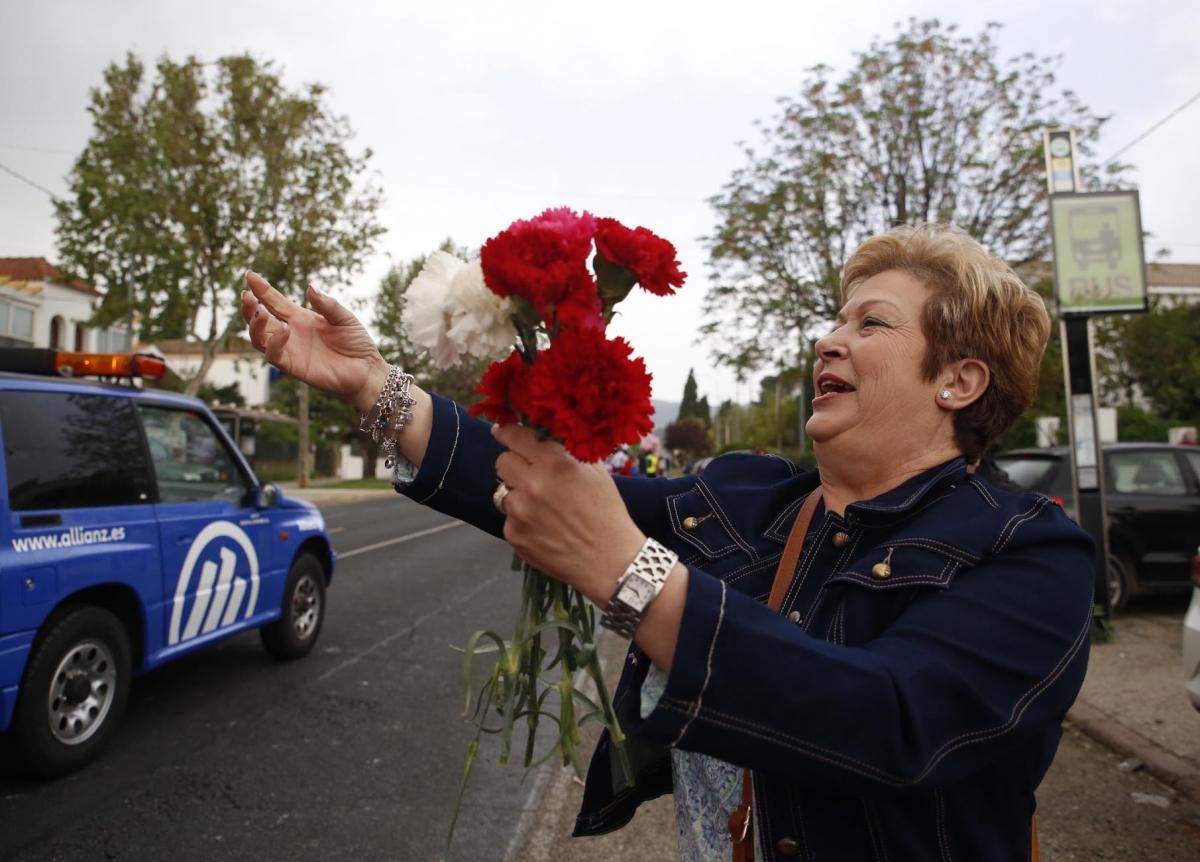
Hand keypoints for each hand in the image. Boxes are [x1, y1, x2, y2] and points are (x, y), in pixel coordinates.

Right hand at [241, 272, 387, 411]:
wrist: (367, 369)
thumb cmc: (356, 342)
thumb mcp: (344, 318)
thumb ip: (327, 304)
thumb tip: (310, 287)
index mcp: (300, 318)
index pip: (274, 301)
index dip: (262, 289)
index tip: (250, 274)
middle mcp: (290, 333)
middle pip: (259, 320)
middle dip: (249, 308)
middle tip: (247, 295)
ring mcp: (290, 350)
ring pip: (259, 339)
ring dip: (255, 325)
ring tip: (259, 312)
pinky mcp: (294, 367)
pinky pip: (275, 356)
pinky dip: (275, 343)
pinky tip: (284, 330)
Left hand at [492, 425, 645, 604]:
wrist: (610, 561)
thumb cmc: (607, 513)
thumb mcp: (595, 472)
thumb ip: (565, 452)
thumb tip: (542, 437)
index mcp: (554, 462)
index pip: (515, 436)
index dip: (507, 432)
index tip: (503, 432)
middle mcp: (532, 483)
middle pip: (502, 462)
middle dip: (514, 465)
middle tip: (530, 475)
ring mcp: (519, 511)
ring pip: (503, 491)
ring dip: (518, 495)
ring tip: (543, 508)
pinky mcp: (514, 534)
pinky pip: (509, 518)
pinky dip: (522, 520)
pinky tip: (544, 528)